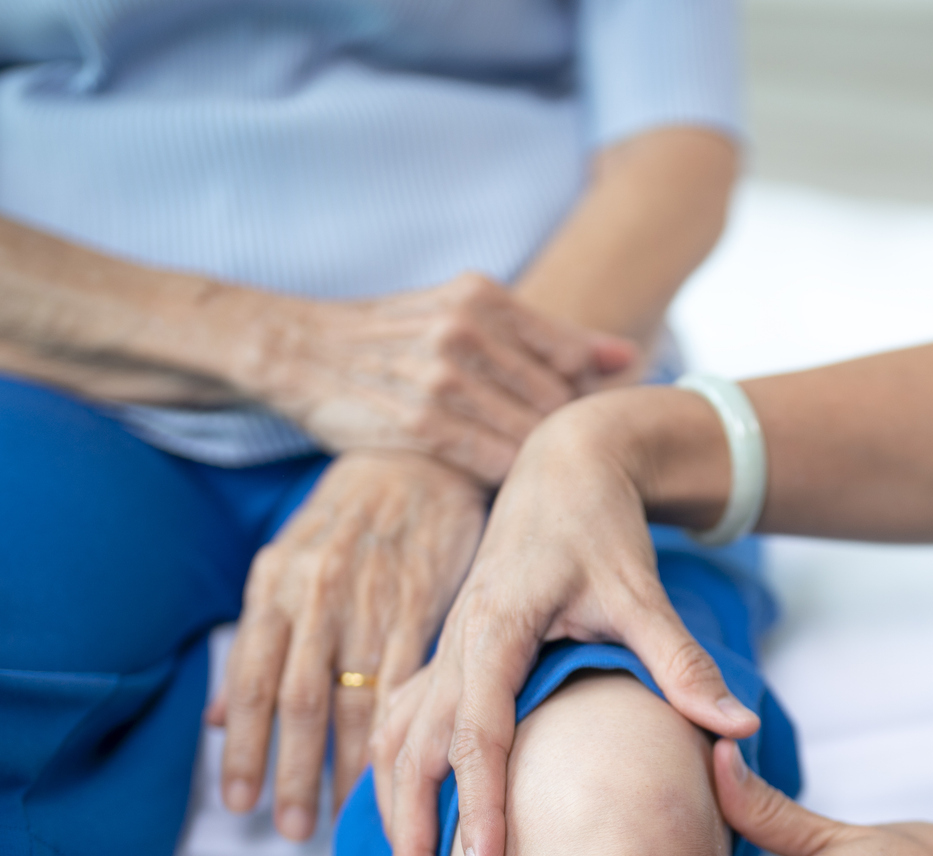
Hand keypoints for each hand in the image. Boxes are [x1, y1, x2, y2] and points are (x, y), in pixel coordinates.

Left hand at [210, 450, 487, 839]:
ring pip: (355, 696)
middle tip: (292, 831)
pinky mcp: (424, 601)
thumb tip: (216, 720)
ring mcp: (372, 598)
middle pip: (300, 699)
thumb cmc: (346, 519)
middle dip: (293, 770)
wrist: (417, 456)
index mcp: (275, 585)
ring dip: (347, 764)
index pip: (252, 681)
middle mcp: (317, 593)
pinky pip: (407, 678)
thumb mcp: (285, 564)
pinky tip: (399, 766)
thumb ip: (257, 644)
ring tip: (342, 818)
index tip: (242, 805)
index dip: (247, 747)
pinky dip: (400, 728)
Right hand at [242, 274, 640, 485]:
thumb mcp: (468, 311)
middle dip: (564, 434)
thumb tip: (631, 358)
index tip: (575, 417)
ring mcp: (442, 377)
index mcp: (483, 296)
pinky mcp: (420, 423)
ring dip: (538, 461)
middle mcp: (466, 329)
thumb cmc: (395, 338)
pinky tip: (504, 481)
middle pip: (556, 400)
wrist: (300, 350)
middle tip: (563, 459)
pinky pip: (492, 459)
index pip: (573, 358)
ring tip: (539, 476)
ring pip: (529, 433)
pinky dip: (506, 474)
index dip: (583, 396)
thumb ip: (552, 335)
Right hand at [368, 405, 759, 855]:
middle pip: (412, 753)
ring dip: (395, 820)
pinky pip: (400, 729)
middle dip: (413, 836)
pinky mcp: (442, 658)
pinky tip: (407, 835)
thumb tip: (739, 732)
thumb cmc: (600, 525)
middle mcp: (452, 643)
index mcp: (494, 628)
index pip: (477, 733)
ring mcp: (439, 651)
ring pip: (392, 745)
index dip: (478, 807)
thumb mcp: (644, 590)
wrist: (562, 465)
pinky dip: (395, 785)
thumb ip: (682, 665)